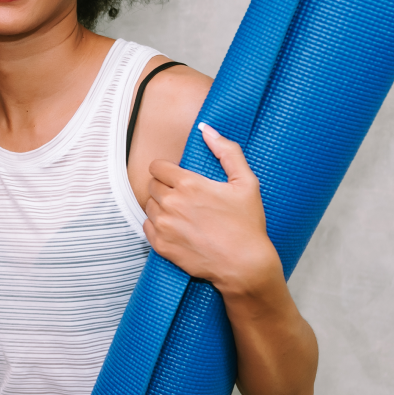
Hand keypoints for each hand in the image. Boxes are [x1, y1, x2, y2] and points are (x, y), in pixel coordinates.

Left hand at [142, 122, 282, 297]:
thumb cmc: (246, 224)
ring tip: (182, 214)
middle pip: (151, 185)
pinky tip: (176, 228)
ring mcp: (163, 225)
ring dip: (160, 206)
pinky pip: (146, 227)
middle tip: (183, 197)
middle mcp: (171, 203)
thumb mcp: (246, 183)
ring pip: (148, 206)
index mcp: (188, 184)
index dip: (167, 170)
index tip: (177, 177)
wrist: (244, 265)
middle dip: (164, 187)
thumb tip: (207, 129)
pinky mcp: (161, 245)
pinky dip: (157, 226)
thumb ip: (227, 151)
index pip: (157, 167)